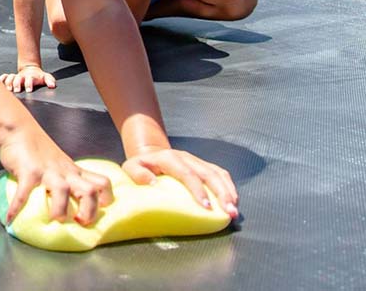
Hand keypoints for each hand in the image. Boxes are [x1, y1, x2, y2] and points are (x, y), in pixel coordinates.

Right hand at [0, 64, 56, 92]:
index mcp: (31, 77)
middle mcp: (22, 76)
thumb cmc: (39, 76)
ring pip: (10, 78)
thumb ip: (50, 81)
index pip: (30, 79)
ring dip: (8, 83)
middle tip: (17, 90)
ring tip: (8, 89)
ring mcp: (16, 77)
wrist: (31, 70)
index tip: (29, 90)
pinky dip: (1, 79)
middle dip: (17, 84)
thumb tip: (52, 85)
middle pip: (18, 79)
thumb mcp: (46, 77)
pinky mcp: (11, 78)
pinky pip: (4, 77)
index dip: (29, 84)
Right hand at [0, 127, 111, 225]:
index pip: (102, 183)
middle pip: (89, 191)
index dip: (105, 199)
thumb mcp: (60, 164)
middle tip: (79, 222)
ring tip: (53, 220)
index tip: (97, 213)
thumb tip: (69, 206)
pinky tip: (11, 219)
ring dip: (59, 210)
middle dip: (89, 211)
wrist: (19, 130)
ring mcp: (47, 171)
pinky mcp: (28, 171)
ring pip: (62, 190)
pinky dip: (17, 208)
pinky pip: (24, 193)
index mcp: (75, 172)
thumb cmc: (39, 151)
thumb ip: (66, 180)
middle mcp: (65, 172)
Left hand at [122, 148, 238, 218]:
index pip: (187, 173)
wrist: (150, 153)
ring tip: (235, 211)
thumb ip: (137, 174)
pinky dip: (229, 187)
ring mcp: (197, 160)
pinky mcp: (203, 165)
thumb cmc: (140, 166)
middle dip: (221, 193)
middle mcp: (186, 157)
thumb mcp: (130, 168)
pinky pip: (220, 173)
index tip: (206, 206)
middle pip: (208, 173)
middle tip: (229, 212)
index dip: (198, 189)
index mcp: (169, 158)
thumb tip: (152, 184)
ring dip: (229, 192)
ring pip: (217, 173)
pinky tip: (234, 201)